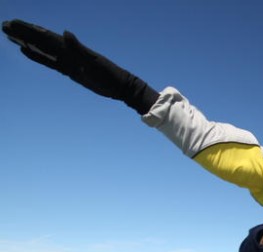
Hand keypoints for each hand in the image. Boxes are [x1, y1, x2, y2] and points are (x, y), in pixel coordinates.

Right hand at [2, 19, 156, 113]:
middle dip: (23, 33)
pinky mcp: (70, 70)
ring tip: (11, 36)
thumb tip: (64, 32)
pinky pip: (50, 62)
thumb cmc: (110, 75)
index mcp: (72, 48)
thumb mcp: (94, 63)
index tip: (13, 24)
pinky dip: (38, 56)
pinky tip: (27, 51)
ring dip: (27, 42)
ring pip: (42, 49)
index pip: (45, 37)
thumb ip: (78, 48)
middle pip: (40, 40)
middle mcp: (68, 52)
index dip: (29, 30)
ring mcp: (68, 61)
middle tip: (4, 26)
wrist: (122, 87)